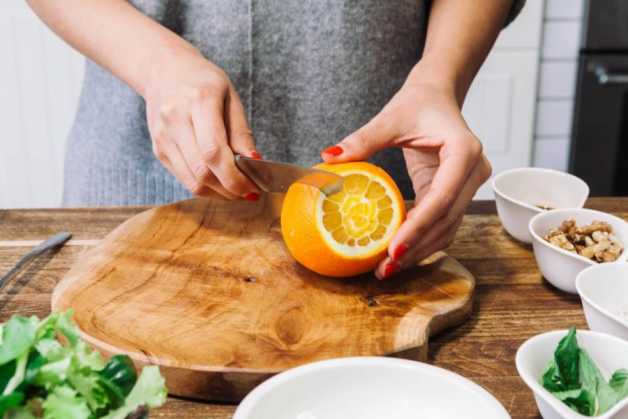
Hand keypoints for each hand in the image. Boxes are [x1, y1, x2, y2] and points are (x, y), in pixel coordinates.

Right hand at [144, 46, 259, 199]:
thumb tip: (255, 162)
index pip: (214, 152)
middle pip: (202, 171)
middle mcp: (176, 119)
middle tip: (249, 193)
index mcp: (198, 101)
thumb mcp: (230, 96)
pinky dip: (205, 187)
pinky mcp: (158, 149)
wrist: (163, 70)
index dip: (234, 177)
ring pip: (192, 180)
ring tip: (236, 191)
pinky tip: (220, 183)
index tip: (253, 187)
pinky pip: (184, 178)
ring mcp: (163, 137)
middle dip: (230, 189)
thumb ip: (241, 131)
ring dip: (218, 193)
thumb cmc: (202, 81)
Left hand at [321, 71, 490, 278]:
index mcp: (463, 151)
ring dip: (420, 250)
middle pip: (447, 220)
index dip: (419, 226)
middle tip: (385, 268)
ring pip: (448, 228)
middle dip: (416, 246)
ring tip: (388, 268)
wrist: (438, 96)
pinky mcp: (457, 193)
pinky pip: (442, 222)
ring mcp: (469, 185)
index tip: (394, 249)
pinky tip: (398, 253)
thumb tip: (328, 158)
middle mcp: (473, 171)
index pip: (442, 197)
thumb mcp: (389, 119)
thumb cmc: (418, 103)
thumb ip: (362, 140)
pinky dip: (422, 239)